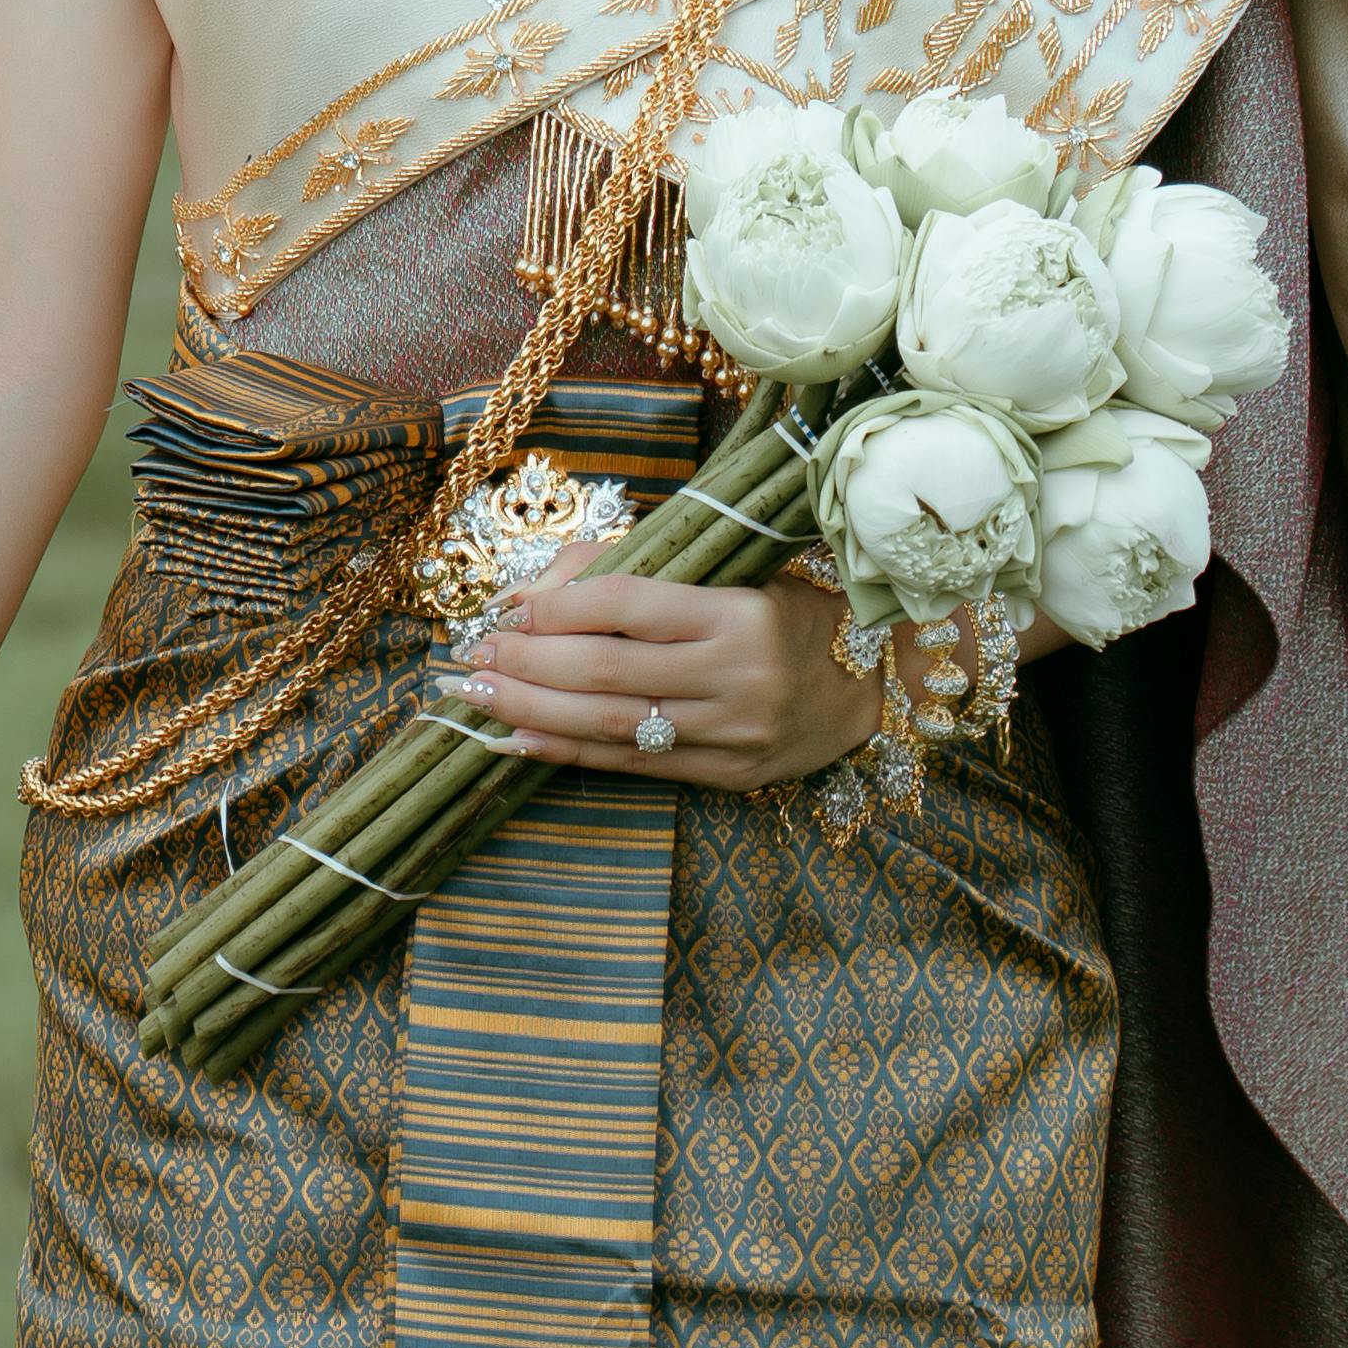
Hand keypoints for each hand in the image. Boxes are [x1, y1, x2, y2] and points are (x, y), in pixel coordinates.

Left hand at [464, 540, 907, 797]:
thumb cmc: (788, 611)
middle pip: (612, 671)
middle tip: (472, 656)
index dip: (560, 605)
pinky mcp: (728, 775)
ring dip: (536, 711)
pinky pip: (637, 765)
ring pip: (616, 724)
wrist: (874, 685)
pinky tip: (521, 741)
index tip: (507, 605)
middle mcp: (737, 676)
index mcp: (740, 612)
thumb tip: (543, 587)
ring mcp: (732, 732)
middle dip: (531, 664)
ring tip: (478, 697)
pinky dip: (571, 752)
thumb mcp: (729, 572)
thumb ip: (640, 571)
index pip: (630, 605)